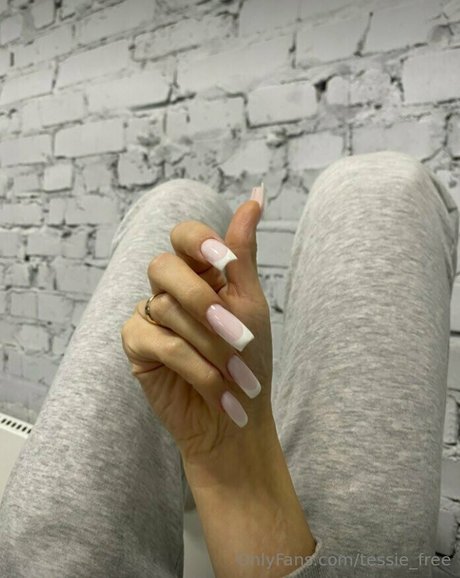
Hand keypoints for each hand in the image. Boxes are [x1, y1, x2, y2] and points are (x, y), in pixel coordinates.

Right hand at [120, 186, 274, 472]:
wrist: (237, 416)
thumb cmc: (249, 360)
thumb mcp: (250, 302)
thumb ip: (243, 251)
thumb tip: (257, 193)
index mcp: (201, 272)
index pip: (184, 234)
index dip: (200, 242)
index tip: (227, 264)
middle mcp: (171, 288)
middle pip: (163, 266)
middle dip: (204, 302)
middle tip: (238, 336)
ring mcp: (150, 315)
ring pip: (164, 307)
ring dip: (208, 343)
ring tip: (235, 372)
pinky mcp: (137, 345)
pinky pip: (156, 341)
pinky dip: (192, 364)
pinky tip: (213, 386)